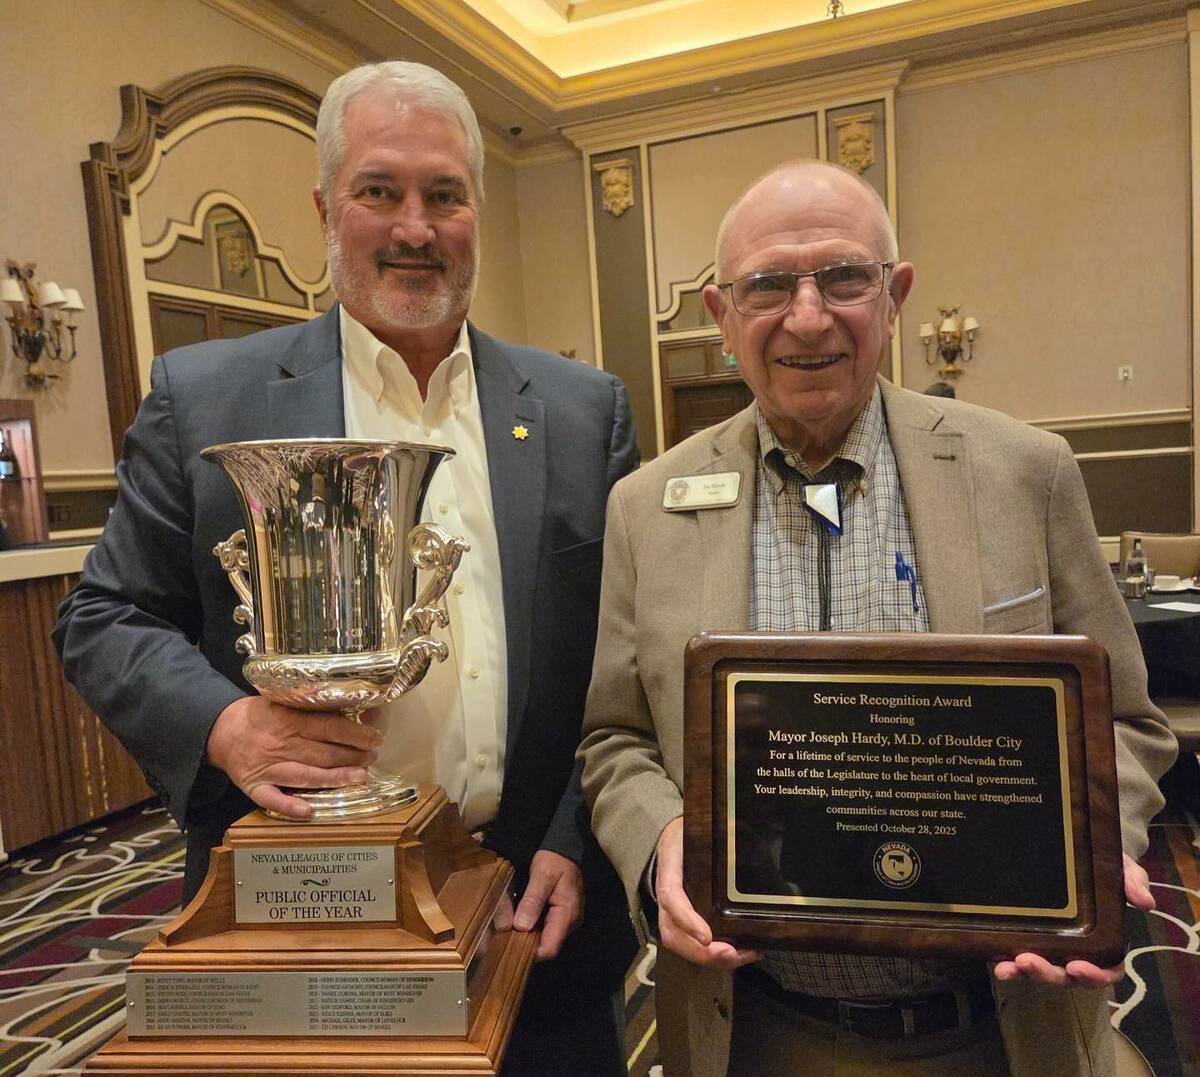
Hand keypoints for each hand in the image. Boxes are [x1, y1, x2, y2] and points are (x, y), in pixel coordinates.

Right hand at [205, 696, 380, 818]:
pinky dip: (288, 806)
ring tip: (359, 778)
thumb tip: (364, 710)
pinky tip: (308, 811)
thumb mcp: (287, 703)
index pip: (329, 727)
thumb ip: (320, 709)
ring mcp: (267, 767)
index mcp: (289, 720)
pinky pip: (271, 799)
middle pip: (322, 753)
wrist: (220, 729)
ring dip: (334, 778)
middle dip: (352, 756)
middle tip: (372, 758)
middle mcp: (280, 744)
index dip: (355, 734)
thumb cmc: (262, 715)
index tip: (375, 739)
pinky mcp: (253, 786)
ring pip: (304, 775)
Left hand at [512, 850, 583, 959]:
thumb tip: (521, 926)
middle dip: (525, 944)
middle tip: (503, 937)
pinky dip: (531, 926)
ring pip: (544, 937)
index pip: (549, 948)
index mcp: (567, 915)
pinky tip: (518, 919)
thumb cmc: (556, 859)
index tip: (509, 945)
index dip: (529, 952)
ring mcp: (565, 919)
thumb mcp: (542, 875)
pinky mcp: (559, 914)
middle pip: (546, 945)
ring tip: (507, 929)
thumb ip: (532, 900)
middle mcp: (569, 922)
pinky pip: (544, 927)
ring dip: (526, 935)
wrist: (567, 847)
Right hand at [656, 816, 759, 969]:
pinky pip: (690, 943)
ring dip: (710, 958)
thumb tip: (761, 844)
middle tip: (732, 954)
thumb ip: (724, 837)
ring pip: (679, 943)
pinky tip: (742, 952)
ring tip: (742, 956)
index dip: (686, 919)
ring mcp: (670, 909)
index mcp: (671, 866)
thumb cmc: (692, 833)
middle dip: (701, 952)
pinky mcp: (682, 918)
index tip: (707, 936)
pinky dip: (714, 955)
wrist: (675, 835)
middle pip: (673, 932)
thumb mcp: (702, 828)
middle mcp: (666, 893)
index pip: (671, 896)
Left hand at [993, 854, 1152, 986]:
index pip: (1106, 971)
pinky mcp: (1028, 937)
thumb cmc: (1105, 869)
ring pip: (1041, 971)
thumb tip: (1144, 902)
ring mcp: (1051, 948)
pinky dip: (1008, 964)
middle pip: (1067, 976)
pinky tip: (996, 961)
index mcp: (1106, 944)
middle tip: (1029, 962)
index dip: (1094, 976)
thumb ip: (1133, 882)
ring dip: (1023, 972)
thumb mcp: (1123, 870)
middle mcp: (1078, 952)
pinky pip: (1018, 957)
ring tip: (1006, 967)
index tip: (1077, 967)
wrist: (1077, 854)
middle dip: (1048, 974)